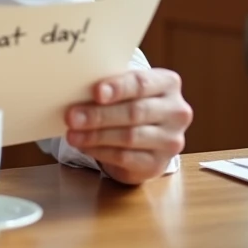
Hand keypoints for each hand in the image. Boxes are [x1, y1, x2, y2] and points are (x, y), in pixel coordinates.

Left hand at [64, 68, 191, 184]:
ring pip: (129, 137)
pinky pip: (126, 157)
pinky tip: (84, 146)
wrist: (147, 137)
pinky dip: (101, 151)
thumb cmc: (131, 103)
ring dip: (96, 136)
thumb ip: (111, 87)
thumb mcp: (126, 90)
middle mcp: (176, 111)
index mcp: (168, 83)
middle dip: (99, 115)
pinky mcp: (159, 163)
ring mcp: (171, 140)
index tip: (96, 92)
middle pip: (134, 112)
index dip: (118, 88)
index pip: (142, 84)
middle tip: (71, 116)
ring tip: (72, 134)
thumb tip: (76, 88)